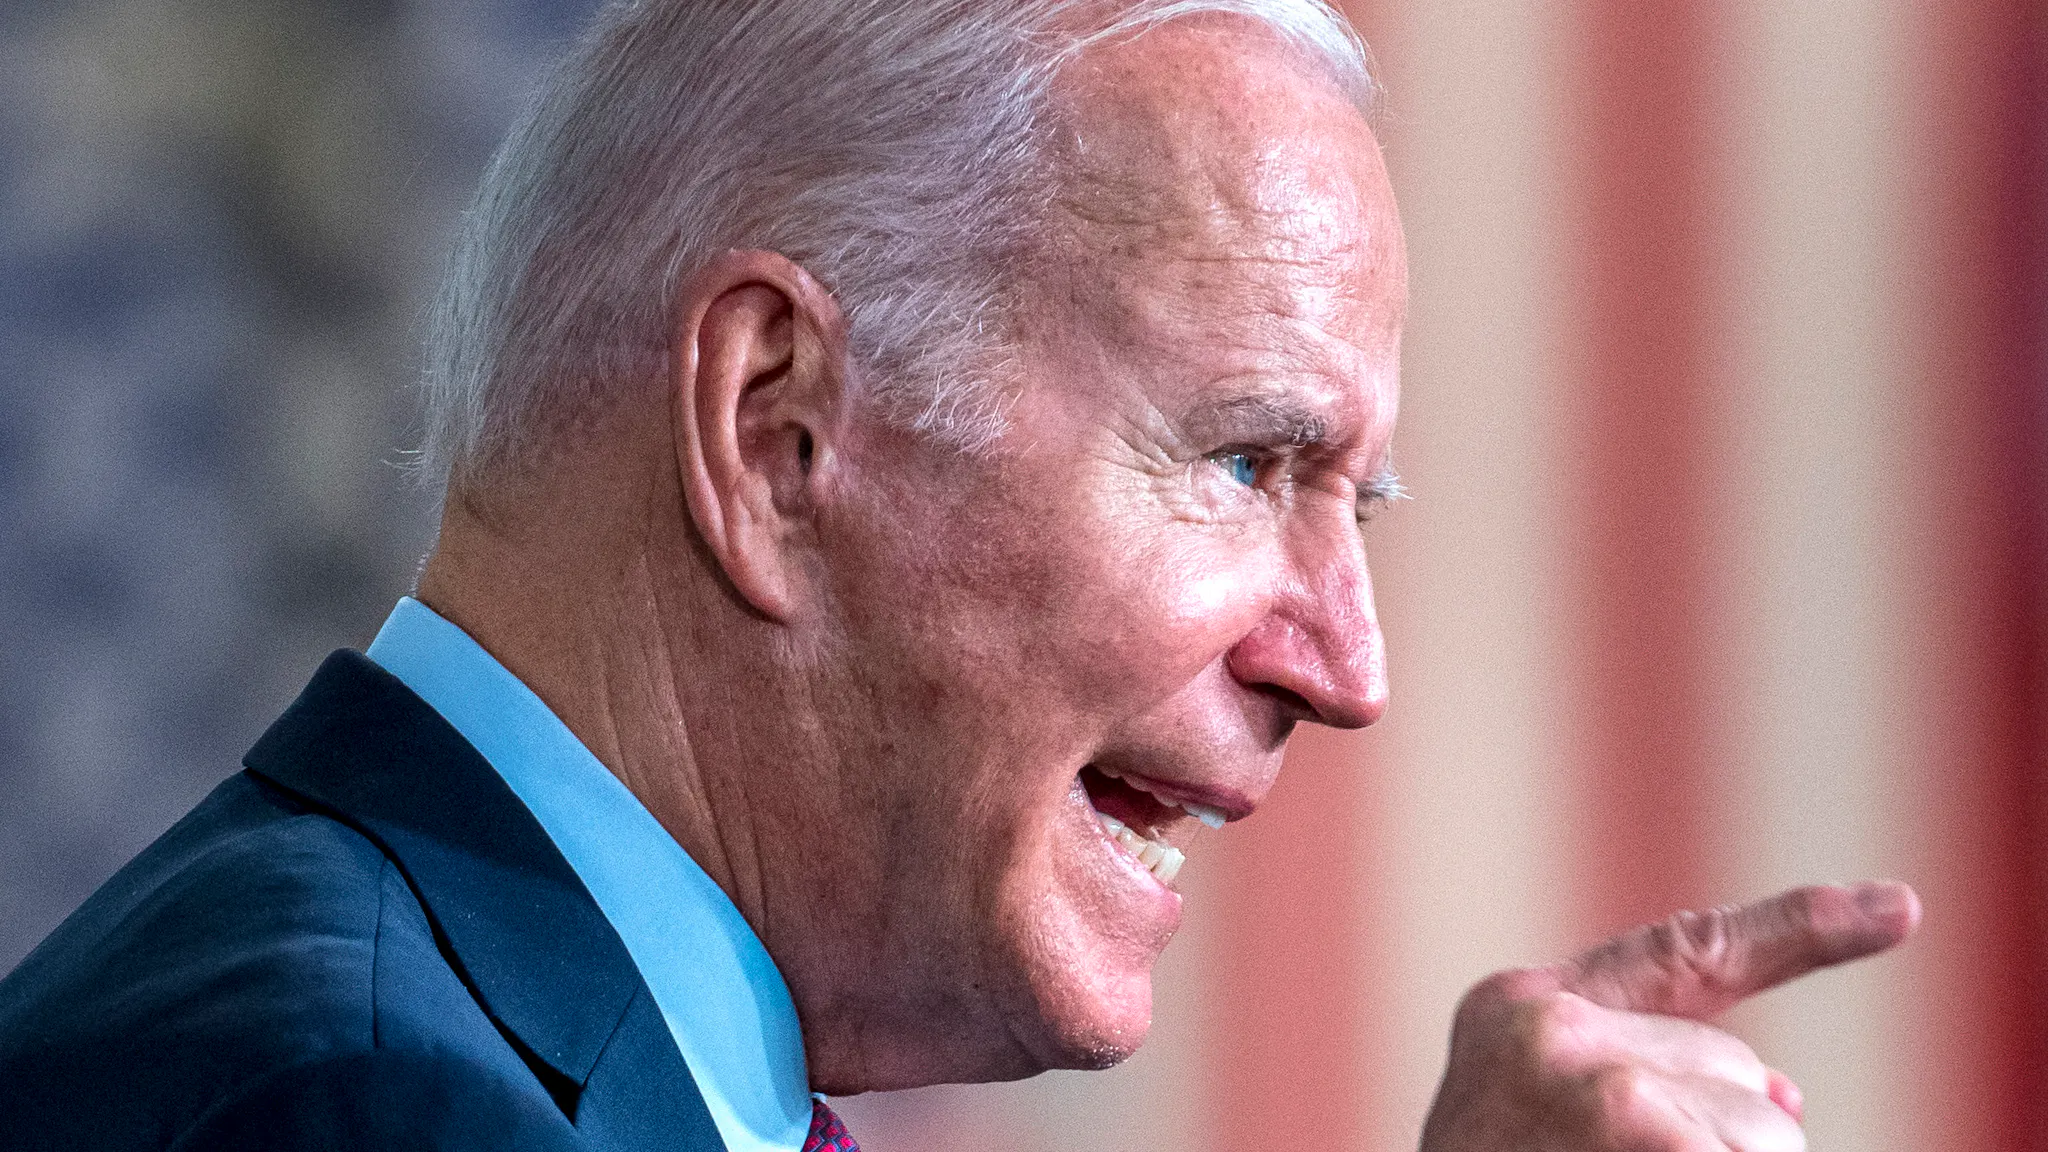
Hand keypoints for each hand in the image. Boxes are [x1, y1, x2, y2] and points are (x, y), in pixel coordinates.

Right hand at [1419, 882, 1919, 1151]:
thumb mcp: (1529, 1121)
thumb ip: (1638, 1077)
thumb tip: (1783, 1094)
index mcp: (1515, 1007)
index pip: (1680, 950)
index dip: (1805, 926)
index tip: (1900, 906)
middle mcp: (1553, 1029)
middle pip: (1735, 1071)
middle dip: (1709, 1140)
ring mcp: (1602, 1092)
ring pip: (1766, 1133)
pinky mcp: (1653, 1143)